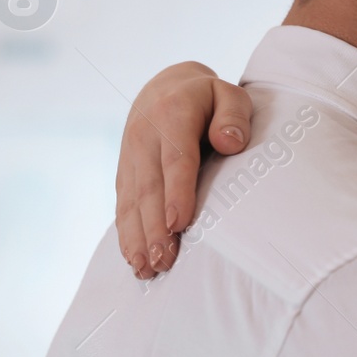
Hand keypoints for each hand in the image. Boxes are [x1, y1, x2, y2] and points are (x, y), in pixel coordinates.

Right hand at [115, 61, 253, 277]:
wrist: (165, 87)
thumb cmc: (208, 99)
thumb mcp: (229, 95)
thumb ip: (234, 115)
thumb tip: (230, 142)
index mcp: (171, 115)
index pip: (175, 159)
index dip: (176, 192)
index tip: (178, 224)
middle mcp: (144, 137)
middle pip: (149, 188)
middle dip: (154, 228)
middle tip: (163, 261)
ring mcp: (129, 156)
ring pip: (131, 201)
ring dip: (137, 238)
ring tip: (146, 269)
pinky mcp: (124, 172)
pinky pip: (122, 205)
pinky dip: (126, 234)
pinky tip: (133, 259)